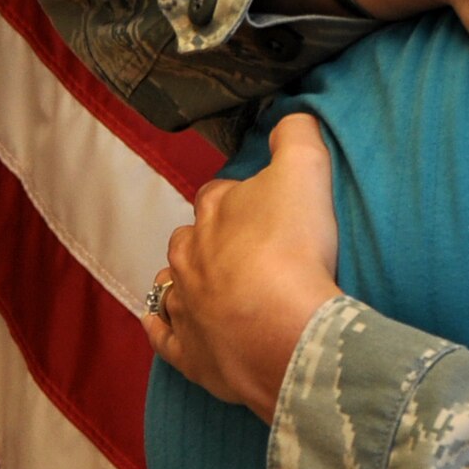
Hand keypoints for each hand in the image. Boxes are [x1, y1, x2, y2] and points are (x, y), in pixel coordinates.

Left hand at [144, 115, 342, 421]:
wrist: (282, 330)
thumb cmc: (293, 247)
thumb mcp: (306, 169)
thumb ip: (296, 135)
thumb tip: (289, 117)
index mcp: (215, 210)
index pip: (218, 192)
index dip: (241, 195)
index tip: (263, 203)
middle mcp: (188, 255)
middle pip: (189, 238)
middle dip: (209, 238)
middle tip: (244, 246)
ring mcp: (185, 306)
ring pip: (172, 284)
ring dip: (185, 280)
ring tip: (210, 283)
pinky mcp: (189, 352)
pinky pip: (165, 337)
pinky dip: (162, 328)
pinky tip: (166, 325)